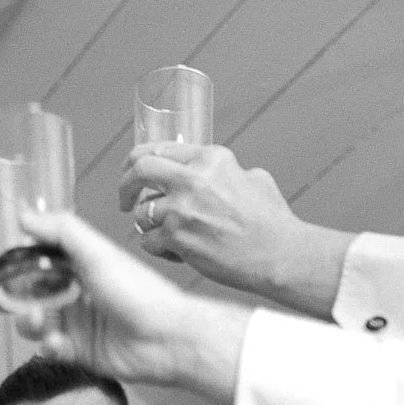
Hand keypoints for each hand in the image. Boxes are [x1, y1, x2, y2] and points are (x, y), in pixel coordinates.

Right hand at [11, 210, 236, 392]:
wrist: (167, 339)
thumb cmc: (138, 292)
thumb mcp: (97, 253)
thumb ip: (60, 231)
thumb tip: (23, 213)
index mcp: (84, 267)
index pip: (43, 261)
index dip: (21, 264)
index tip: (4, 267)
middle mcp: (80, 294)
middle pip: (34, 294)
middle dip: (16, 298)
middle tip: (3, 299)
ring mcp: (80, 325)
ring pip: (38, 323)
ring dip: (30, 322)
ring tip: (37, 321)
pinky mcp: (82, 353)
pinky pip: (52, 349)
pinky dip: (48, 346)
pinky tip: (56, 344)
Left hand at [120, 144, 351, 318]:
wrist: (279, 255)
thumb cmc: (271, 223)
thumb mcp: (253, 179)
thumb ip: (225, 172)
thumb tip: (207, 174)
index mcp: (211, 158)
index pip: (159, 149)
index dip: (137, 161)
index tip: (132, 174)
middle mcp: (193, 178)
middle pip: (139, 169)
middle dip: (124, 186)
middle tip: (124, 201)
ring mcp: (182, 208)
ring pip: (140, 213)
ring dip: (149, 227)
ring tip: (171, 238)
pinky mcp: (176, 237)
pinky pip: (148, 242)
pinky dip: (160, 250)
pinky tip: (181, 254)